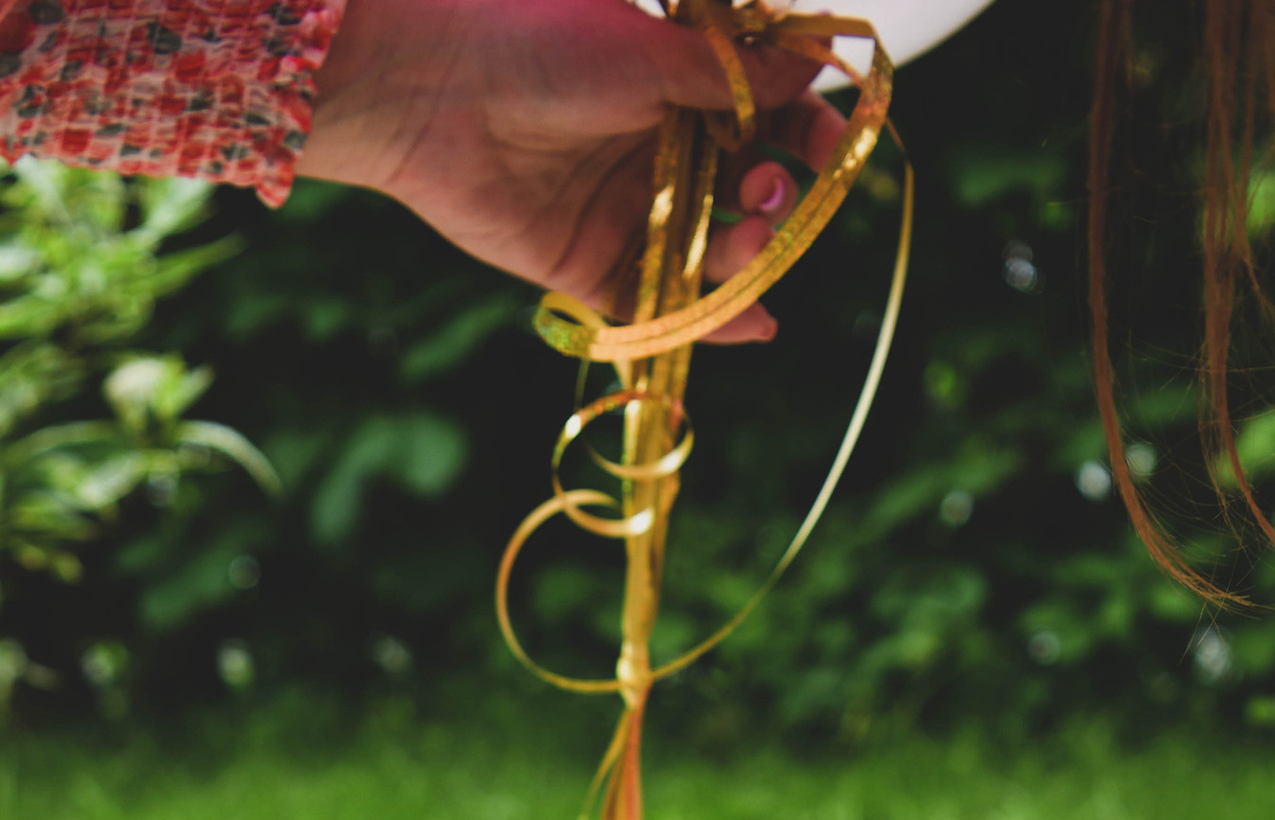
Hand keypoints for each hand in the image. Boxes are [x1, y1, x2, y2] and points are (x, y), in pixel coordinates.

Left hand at [299, 0, 853, 341]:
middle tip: (770, 188)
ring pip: (708, 250)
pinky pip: (658, 305)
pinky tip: (755, 322)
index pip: (762, 112)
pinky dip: (709, 321)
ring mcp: (624, 209)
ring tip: (751, 236)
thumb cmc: (544, 42)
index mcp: (675, 84)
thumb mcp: (655, 53)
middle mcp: (655, 147)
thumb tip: (816, 62)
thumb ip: (735, 76)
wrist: (438, 88)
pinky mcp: (588, 267)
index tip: (837, 144)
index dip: (805, 129)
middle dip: (776, 193)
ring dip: (747, 251)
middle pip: (742, 186)